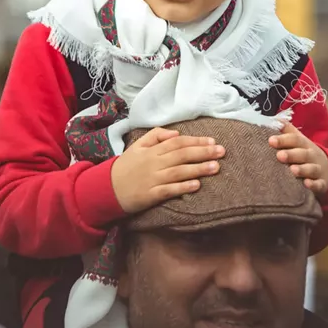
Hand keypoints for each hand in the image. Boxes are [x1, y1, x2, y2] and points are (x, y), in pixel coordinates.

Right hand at [111, 128, 225, 213]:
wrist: (106, 188)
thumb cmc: (126, 167)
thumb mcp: (137, 146)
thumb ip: (156, 135)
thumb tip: (177, 132)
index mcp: (152, 150)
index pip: (178, 142)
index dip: (196, 141)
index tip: (213, 141)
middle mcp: (154, 163)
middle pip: (182, 155)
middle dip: (203, 152)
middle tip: (221, 151)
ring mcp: (153, 179)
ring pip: (179, 172)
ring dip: (199, 169)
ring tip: (216, 167)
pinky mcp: (151, 195)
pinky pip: (169, 190)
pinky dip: (183, 187)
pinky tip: (197, 185)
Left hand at [270, 122, 327, 194]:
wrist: (326, 169)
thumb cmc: (305, 153)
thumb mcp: (299, 141)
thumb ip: (287, 131)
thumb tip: (275, 119)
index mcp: (304, 144)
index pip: (295, 139)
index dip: (284, 140)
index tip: (271, 141)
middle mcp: (312, 156)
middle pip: (303, 154)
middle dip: (291, 154)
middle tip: (279, 156)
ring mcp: (317, 170)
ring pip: (311, 169)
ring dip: (302, 169)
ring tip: (292, 170)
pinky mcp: (321, 183)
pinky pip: (318, 184)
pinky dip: (314, 185)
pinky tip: (306, 184)